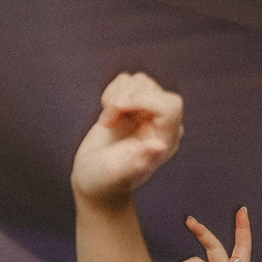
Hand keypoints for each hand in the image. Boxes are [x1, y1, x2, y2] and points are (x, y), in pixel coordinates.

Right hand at [71, 72, 184, 206]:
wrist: (92, 176)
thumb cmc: (104, 181)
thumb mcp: (116, 174)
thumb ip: (137, 162)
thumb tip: (159, 147)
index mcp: (166, 139)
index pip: (170, 104)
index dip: (144, 99)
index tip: (117, 107)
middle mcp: (162, 122)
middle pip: (151, 89)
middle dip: (123, 99)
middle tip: (105, 123)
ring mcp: (147, 111)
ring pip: (139, 82)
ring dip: (115, 96)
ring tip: (106, 122)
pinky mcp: (132, 103)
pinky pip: (127, 81)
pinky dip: (111, 92)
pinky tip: (107, 113)